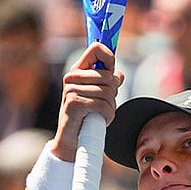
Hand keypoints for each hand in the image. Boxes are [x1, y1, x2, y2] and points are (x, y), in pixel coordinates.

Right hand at [54, 42, 123, 160]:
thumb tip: (119, 74)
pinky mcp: (74, 103)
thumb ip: (107, 84)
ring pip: (108, 92)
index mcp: (78, 71)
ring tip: (101, 114)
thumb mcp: (97, 96)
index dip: (109, 57)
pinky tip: (101, 120)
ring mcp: (71, 90)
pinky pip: (103, 105)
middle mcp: (72, 78)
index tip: (112, 70)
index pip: (96, 49)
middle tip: (106, 104)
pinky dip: (108, 115)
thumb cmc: (84, 117)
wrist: (71, 140)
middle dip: (114, 93)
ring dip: (111, 107)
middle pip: (108, 76)